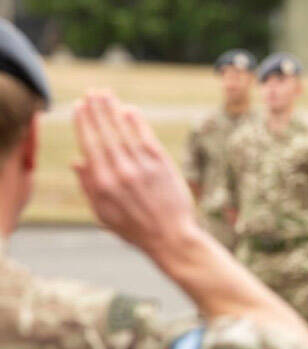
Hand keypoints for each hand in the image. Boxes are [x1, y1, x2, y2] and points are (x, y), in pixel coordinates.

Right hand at [72, 91, 197, 253]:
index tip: (78, 106)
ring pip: (125, 132)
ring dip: (114, 110)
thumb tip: (76, 161)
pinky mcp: (162, 166)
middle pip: (106, 133)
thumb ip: (89, 187)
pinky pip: (146, 138)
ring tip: (105, 94)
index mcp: (103, 184)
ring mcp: (143, 167)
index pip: (90, 145)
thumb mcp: (103, 214)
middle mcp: (122, 172)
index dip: (84, 123)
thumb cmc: (134, 229)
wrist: (171, 238)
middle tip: (91, 92)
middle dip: (97, 110)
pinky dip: (138, 123)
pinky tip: (129, 110)